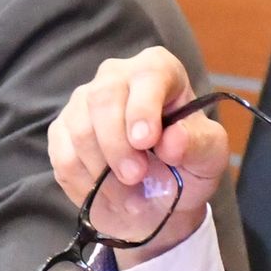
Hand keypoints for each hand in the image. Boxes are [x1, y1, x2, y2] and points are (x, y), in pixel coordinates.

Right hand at [47, 48, 229, 264]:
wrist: (157, 200)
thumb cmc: (186, 168)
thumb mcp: (209, 159)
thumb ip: (199, 145)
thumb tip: (173, 139)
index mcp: (158, 70)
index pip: (148, 74)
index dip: (143, 107)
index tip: (147, 142)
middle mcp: (116, 76)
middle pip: (103, 98)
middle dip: (117, 145)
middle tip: (136, 177)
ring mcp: (83, 102)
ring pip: (79, 130)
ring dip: (103, 172)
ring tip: (130, 197)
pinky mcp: (62, 130)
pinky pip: (64, 155)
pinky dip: (86, 184)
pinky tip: (108, 196)